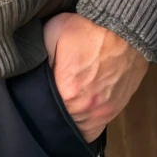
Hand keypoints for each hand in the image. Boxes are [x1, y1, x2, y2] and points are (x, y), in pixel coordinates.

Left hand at [42, 12, 148, 141]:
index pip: (44, 113)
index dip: (37, 104)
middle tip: (46, 100)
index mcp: (68, 93)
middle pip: (62, 125)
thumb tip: (29, 73)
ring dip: (70, 120)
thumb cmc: (88, 28)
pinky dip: (85, 123)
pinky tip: (77, 110)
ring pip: (79, 130)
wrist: (126, 26)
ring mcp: (104, 113)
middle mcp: (87, 109)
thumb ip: (38, 56)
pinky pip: (95, 128)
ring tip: (62, 105)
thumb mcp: (52, 32)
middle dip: (52, 114)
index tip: (33, 95)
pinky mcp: (116, 109)